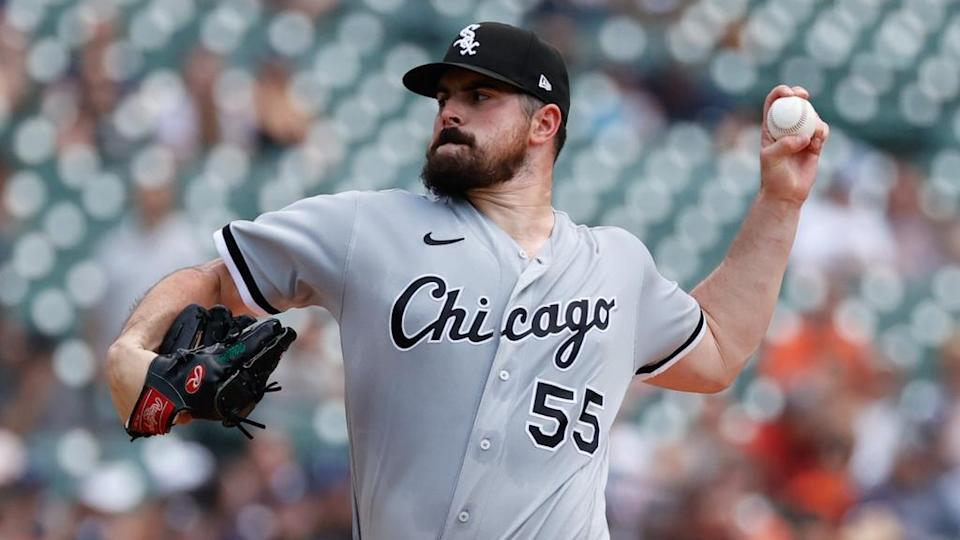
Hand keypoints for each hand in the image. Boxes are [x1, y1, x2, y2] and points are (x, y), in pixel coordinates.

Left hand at [759, 85, 829, 204]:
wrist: (785, 194)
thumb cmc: (772, 175)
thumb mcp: (771, 158)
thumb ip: (784, 145)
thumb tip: (804, 137)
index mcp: (770, 128)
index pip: (773, 104)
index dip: (780, 93)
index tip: (788, 92)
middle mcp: (786, 129)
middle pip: (794, 104)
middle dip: (799, 94)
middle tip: (803, 96)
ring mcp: (801, 136)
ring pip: (811, 116)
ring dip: (813, 117)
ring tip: (812, 131)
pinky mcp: (815, 145)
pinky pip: (821, 132)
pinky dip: (821, 132)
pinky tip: (818, 139)